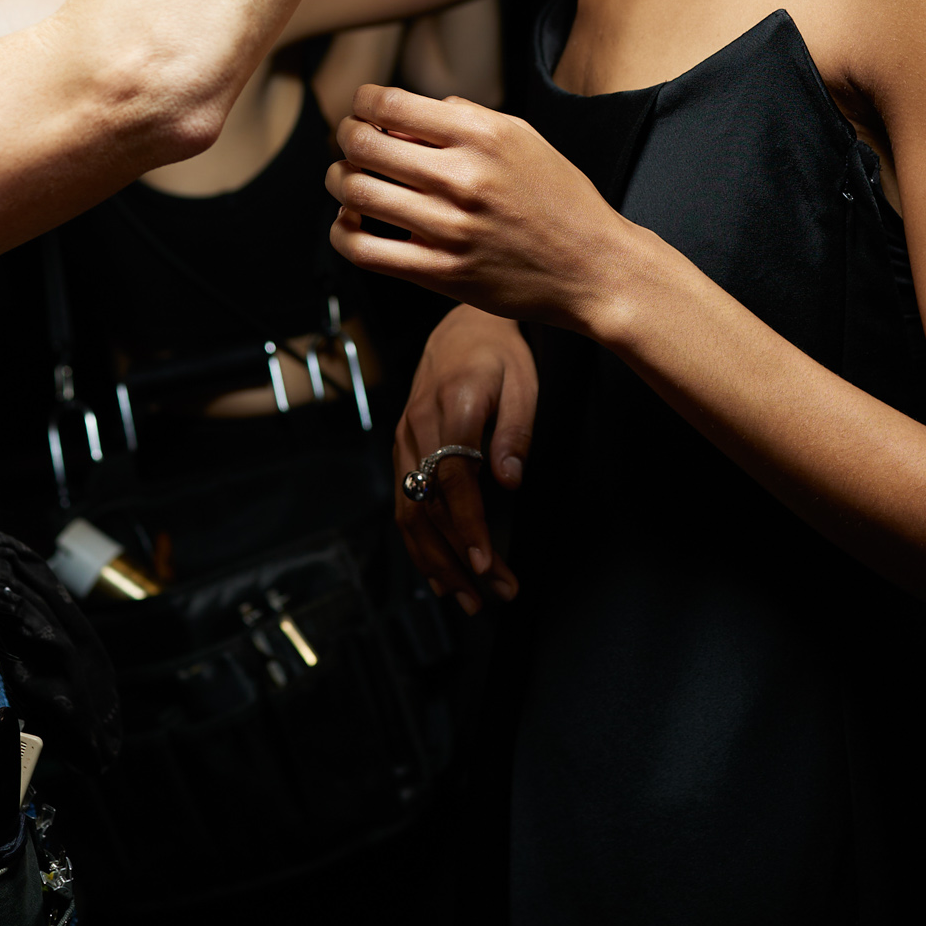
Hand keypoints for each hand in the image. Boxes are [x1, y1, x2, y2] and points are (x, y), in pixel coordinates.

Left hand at [326, 84, 629, 328]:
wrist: (594, 268)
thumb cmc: (560, 201)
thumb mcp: (524, 138)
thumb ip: (466, 117)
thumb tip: (406, 114)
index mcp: (483, 135)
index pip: (389, 104)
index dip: (361, 103)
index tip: (362, 110)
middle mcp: (464, 177)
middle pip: (364, 145)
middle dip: (345, 137)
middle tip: (349, 141)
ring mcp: (450, 228)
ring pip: (356, 193)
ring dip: (339, 180)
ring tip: (346, 179)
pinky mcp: (441, 273)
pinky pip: (364, 250)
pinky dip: (343, 232)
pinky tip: (352, 224)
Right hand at [395, 307, 532, 613]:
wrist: (461, 327)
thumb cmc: (500, 355)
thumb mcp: (524, 382)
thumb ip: (516, 430)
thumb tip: (510, 480)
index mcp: (454, 406)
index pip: (454, 478)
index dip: (468, 525)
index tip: (486, 563)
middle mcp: (419, 425)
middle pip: (430, 505)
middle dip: (460, 557)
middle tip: (494, 593)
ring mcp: (404, 438)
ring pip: (411, 512)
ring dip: (437, 561)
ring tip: (469, 598)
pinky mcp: (402, 448)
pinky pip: (405, 503)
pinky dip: (420, 544)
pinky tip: (441, 574)